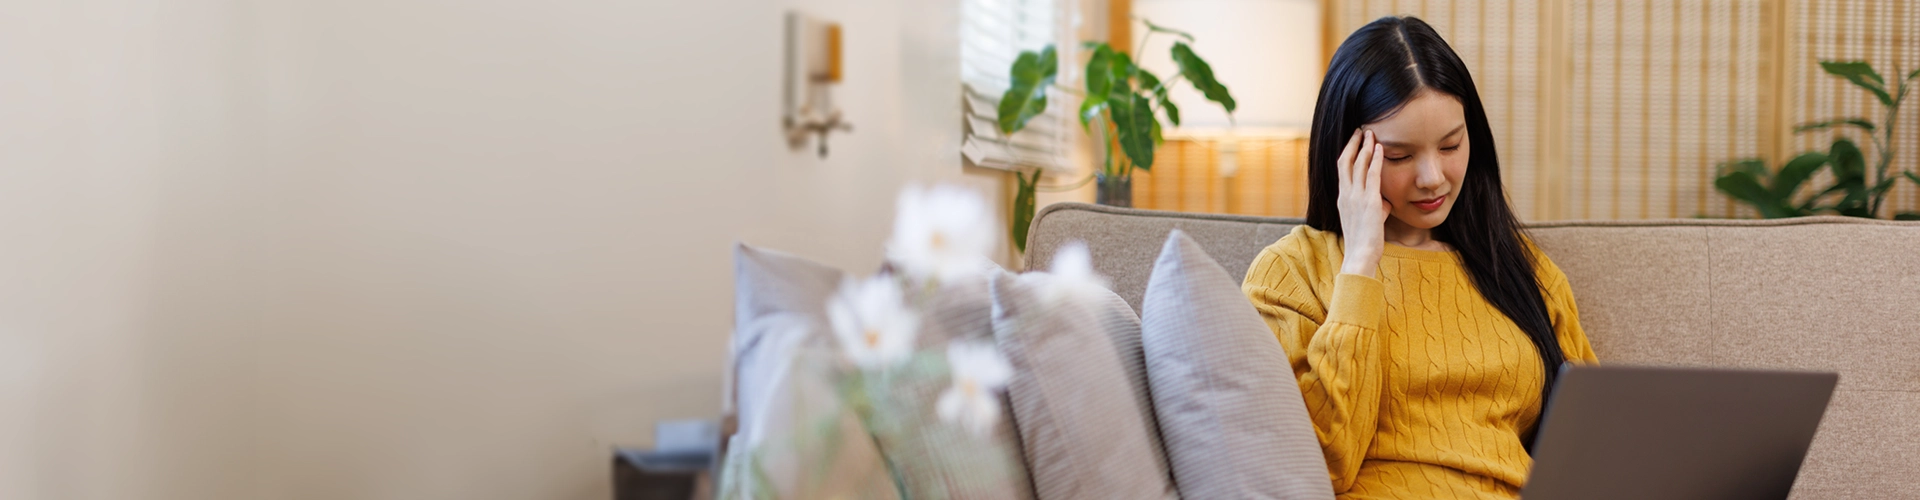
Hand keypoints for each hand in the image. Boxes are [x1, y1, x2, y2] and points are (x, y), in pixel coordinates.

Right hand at [1337, 129, 1389, 277]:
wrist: (1360, 255)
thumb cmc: (1364, 242)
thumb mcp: (1368, 221)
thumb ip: (1376, 207)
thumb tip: (1386, 202)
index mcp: (1342, 198)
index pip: (1342, 169)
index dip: (1348, 153)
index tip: (1355, 141)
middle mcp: (1345, 194)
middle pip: (1345, 161)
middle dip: (1353, 144)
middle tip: (1360, 130)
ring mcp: (1355, 197)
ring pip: (1357, 164)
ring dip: (1365, 146)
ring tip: (1370, 133)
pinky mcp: (1369, 201)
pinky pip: (1371, 174)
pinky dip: (1375, 159)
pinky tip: (1380, 147)